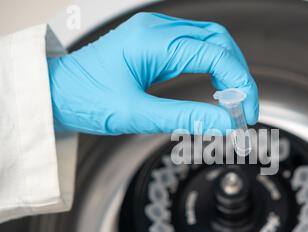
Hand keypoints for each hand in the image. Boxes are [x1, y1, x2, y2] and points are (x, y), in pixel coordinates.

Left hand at [47, 12, 258, 134]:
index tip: (246, 112)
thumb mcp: (138, 114)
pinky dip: (213, 67)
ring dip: (229, 69)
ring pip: (210, 41)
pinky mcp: (155, 44)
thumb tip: (225, 123)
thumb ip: (187, 117)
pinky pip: (195, 47)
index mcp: (153, 40)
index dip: (239, 83)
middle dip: (239, 74)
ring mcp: (156, 33)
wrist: (57, 93)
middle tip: (244, 108)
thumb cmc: (85, 99)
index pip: (216, 54)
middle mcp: (157, 29)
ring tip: (234, 100)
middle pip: (219, 41)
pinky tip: (217, 86)